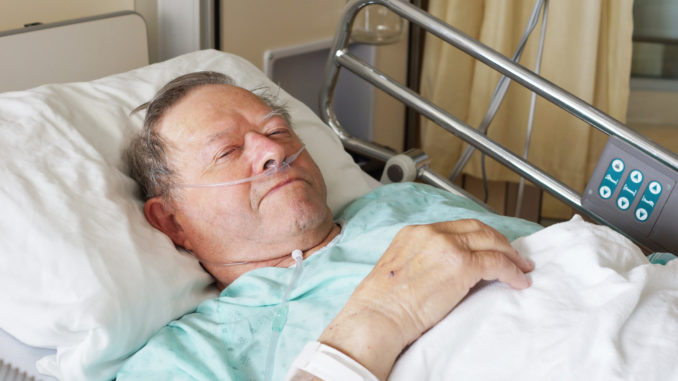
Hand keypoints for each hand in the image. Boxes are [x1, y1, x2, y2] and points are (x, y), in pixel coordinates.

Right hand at [318, 219, 533, 379]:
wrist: (378, 316)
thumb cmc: (381, 304)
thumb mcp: (399, 270)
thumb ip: (422, 261)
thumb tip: (445, 273)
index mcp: (414, 233)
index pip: (455, 227)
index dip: (477, 235)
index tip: (487, 246)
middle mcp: (432, 233)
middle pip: (476, 228)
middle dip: (498, 241)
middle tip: (512, 254)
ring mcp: (448, 246)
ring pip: (491, 241)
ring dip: (510, 254)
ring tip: (520, 268)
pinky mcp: (463, 264)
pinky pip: (497, 262)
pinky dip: (512, 271)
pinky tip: (518, 281)